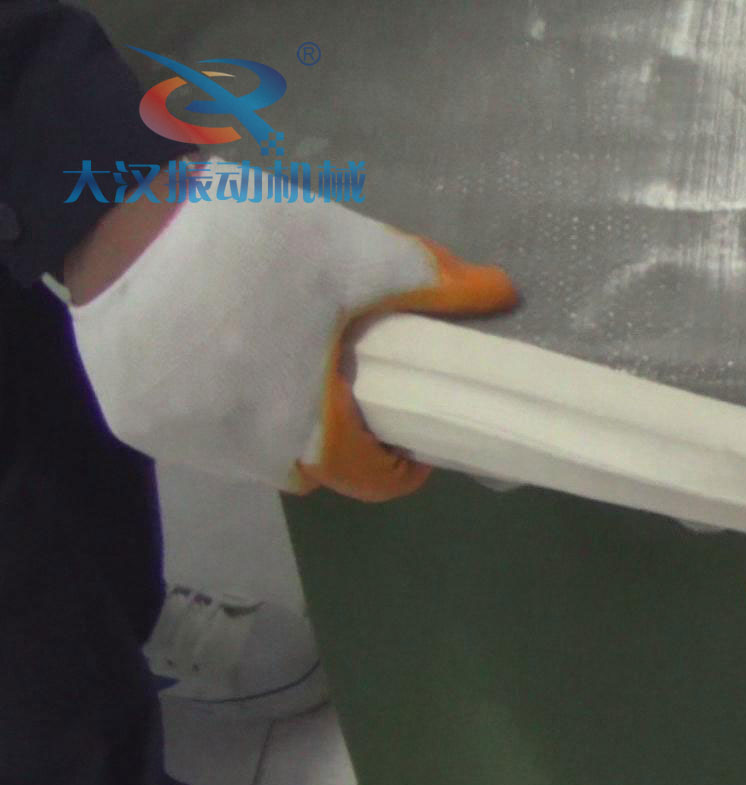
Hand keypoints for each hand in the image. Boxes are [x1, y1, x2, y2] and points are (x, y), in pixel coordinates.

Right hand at [66, 158, 516, 499]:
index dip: (400, 466)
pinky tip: (222, 354)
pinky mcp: (133, 421)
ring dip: (274, 422)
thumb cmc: (252, 242)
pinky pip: (196, 431)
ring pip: (249, 453)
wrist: (114, 213)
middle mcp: (238, 455)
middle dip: (336, 440)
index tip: (410, 434)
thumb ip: (434, 284)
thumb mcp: (358, 253)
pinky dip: (218, 405)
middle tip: (343, 385)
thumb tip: (504, 293)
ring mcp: (179, 442)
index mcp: (303, 428)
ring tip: (282, 361)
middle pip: (308, 469)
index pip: (370, 482)